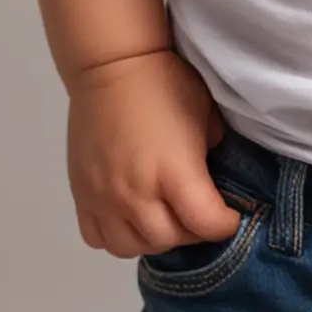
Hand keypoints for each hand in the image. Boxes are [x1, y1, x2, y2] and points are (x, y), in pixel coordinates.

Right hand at [66, 47, 244, 258]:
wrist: (110, 65)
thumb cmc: (164, 82)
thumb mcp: (204, 112)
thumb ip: (212, 148)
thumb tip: (210, 175)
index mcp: (174, 172)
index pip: (204, 224)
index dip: (224, 225)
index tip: (229, 216)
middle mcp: (137, 192)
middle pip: (169, 240)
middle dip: (191, 232)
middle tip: (197, 214)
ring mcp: (104, 197)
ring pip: (131, 246)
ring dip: (154, 238)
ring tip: (163, 217)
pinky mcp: (82, 194)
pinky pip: (98, 238)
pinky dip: (118, 236)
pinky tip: (130, 217)